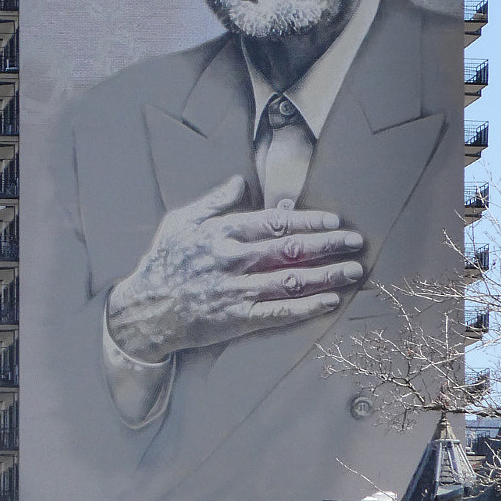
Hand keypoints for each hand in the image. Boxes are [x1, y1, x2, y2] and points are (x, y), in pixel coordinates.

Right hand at [105, 175, 364, 362]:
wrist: (144, 310)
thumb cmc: (163, 262)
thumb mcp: (181, 221)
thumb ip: (214, 201)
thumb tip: (240, 181)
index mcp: (222, 232)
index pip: (275, 223)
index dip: (309, 221)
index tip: (334, 221)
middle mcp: (233, 260)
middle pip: (291, 250)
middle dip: (328, 245)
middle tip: (356, 243)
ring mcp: (237, 291)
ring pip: (292, 280)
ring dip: (327, 274)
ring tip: (354, 270)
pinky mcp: (237, 319)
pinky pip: (280, 312)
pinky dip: (307, 306)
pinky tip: (330, 300)